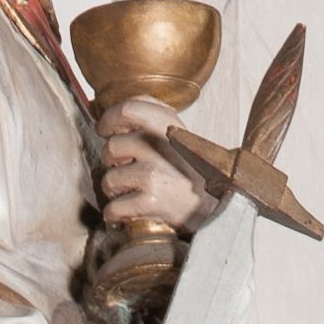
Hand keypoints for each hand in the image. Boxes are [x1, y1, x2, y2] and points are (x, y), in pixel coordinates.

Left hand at [98, 93, 217, 239]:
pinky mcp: (151, 200)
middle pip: (112, 146)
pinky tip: (125, 214)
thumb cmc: (193, 172)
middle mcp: (160, 145)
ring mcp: (154, 173)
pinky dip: (115, 215)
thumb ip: (153, 121)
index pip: (127, 109)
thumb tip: (115, 116)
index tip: (104, 128)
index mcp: (167, 124)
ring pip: (109, 178)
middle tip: (123, 169)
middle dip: (111, 162)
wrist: (218, 207)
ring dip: (114, 190)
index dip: (109, 118)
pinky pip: (114, 207)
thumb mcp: (180, 135)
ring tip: (129, 193)